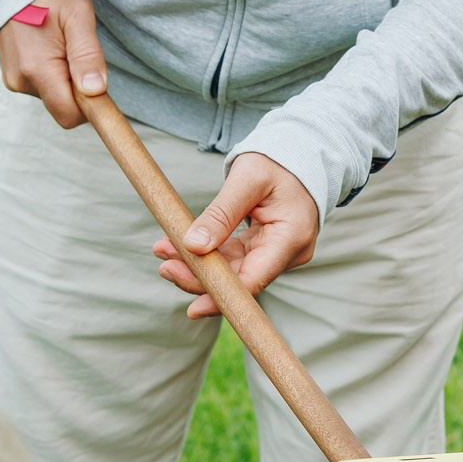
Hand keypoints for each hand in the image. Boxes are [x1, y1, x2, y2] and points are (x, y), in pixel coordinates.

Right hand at [0, 0, 106, 127]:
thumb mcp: (77, 16)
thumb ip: (87, 55)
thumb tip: (95, 91)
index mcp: (37, 70)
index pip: (69, 116)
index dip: (91, 108)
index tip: (101, 85)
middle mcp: (21, 80)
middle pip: (63, 106)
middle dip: (79, 88)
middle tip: (80, 50)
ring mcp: (13, 78)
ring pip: (53, 94)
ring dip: (65, 76)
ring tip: (62, 40)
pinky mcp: (12, 73)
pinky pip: (41, 84)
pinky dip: (52, 71)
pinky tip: (50, 43)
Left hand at [152, 150, 320, 314]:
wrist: (298, 153)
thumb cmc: (276, 161)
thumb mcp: (247, 179)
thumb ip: (221, 213)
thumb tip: (193, 246)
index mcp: (291, 237)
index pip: (255, 280)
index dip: (223, 296)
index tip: (193, 308)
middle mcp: (289, 252)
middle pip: (241, 279)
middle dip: (201, 275)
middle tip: (165, 265)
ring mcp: (278, 251)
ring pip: (234, 270)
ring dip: (199, 264)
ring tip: (164, 250)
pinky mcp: (266, 247)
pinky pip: (236, 258)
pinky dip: (210, 254)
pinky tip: (181, 246)